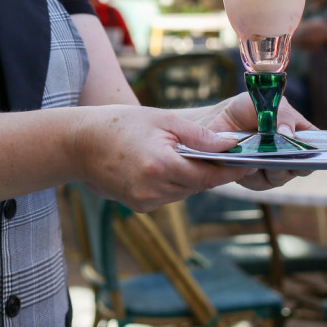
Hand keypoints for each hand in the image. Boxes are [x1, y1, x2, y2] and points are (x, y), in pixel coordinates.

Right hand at [72, 105, 264, 212]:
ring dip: (194, 177)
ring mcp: (144, 202)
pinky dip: (175, 182)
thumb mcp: (164, 120)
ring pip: (186, 192)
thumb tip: (231, 145)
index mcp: (161, 166)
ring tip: (197, 157)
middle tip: (229, 156)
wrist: (79, 144)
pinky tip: (170, 165)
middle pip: (199, 185)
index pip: (209, 176)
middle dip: (213, 171)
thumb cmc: (121, 124)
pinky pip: (169, 196)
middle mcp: (153, 189)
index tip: (247, 162)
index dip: (230, 170)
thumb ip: (199, 136)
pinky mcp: (139, 206)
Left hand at [200, 93, 316, 190]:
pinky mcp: (255, 180)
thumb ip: (282, 114)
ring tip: (262, 156)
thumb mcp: (265, 101)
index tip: (314, 151)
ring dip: (273, 167)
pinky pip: (260, 182)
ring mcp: (273, 168)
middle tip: (284, 153)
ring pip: (282, 176)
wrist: (213, 123)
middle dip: (294, 161)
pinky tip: (248, 164)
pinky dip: (254, 173)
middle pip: (302, 166)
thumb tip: (290, 135)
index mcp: (297, 133)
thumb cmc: (243, 109)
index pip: (317, 145)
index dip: (320, 150)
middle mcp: (288, 154)